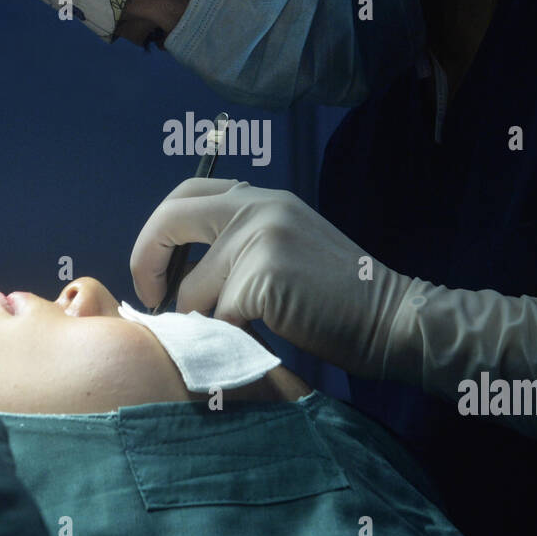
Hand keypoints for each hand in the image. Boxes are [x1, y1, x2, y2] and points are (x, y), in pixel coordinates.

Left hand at [130, 178, 413, 378]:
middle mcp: (256, 207)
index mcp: (261, 198)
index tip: (158, 270)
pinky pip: (216, 318)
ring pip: (192, 289)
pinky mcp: (261, 279)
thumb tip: (180, 273)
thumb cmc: (338, 297)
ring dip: (202, 320)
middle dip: (146, 261)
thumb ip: (242, 243)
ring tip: (233, 334)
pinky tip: (256, 342)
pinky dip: (227, 338)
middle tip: (153, 299)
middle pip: (170, 220)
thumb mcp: (287, 247)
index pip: (187, 193)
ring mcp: (259, 239)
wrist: (391, 318)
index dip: (158, 231)